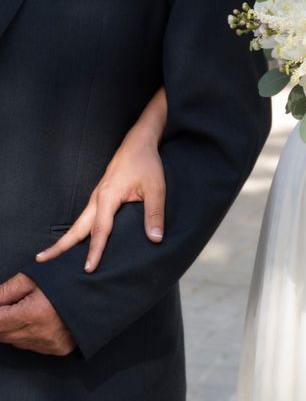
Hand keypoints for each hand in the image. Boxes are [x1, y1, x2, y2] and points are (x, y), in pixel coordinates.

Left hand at [0, 274, 75, 355]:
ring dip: (14, 327)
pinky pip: (30, 346)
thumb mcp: (34, 278)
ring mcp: (49, 344)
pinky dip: (28, 334)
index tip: (2, 304)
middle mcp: (40, 334)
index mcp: (33, 314)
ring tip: (31, 310)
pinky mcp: (57, 349)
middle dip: (3, 319)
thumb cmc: (69, 282)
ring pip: (14, 341)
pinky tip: (39, 320)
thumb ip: (5, 291)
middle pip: (2, 334)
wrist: (98, 293)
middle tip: (18, 304)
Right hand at [36, 129, 165, 272]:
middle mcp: (97, 197)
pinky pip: (86, 216)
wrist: (139, 143)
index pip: (100, 230)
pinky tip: (78, 239)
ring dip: (67, 238)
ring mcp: (97, 196)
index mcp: (108, 196)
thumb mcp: (156, 188)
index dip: (95, 250)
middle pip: (77, 227)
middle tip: (43, 261)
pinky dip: (78, 230)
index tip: (88, 268)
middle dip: (61, 245)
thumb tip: (155, 238)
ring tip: (53, 255)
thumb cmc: (146, 164)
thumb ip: (155, 213)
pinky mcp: (101, 195)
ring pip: (79, 222)